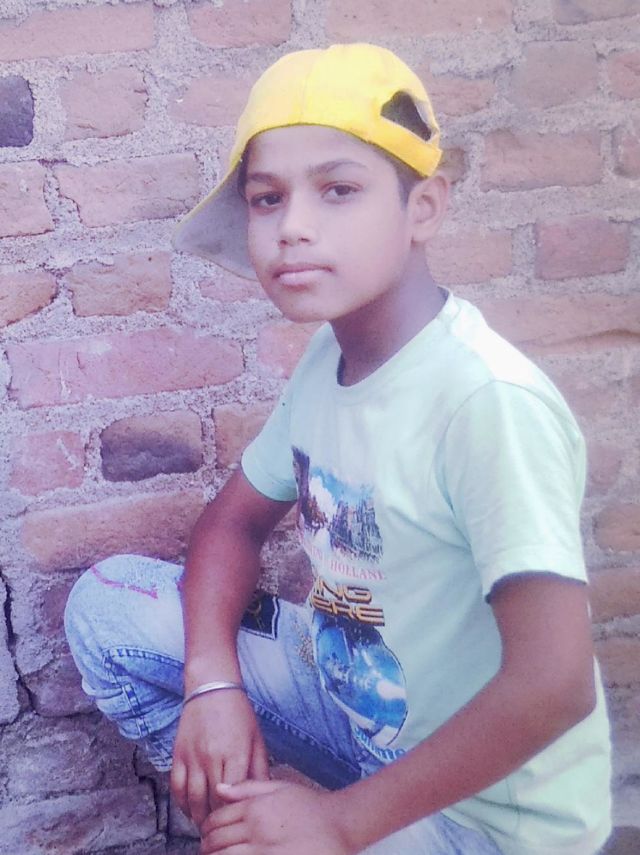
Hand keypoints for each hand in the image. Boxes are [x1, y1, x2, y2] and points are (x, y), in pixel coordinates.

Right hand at [170, 690, 268, 829]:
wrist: (211, 687)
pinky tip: (190, 810)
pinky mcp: (178, 754)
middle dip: (218, 819)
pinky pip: (176, 787)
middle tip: (222, 829)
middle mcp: (212, 756)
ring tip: (206, 824)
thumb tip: (262, 796)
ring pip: (192, 799)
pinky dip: (182, 804)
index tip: (238, 821)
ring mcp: (192, 756)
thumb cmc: (239, 713)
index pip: (234, 795)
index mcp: (236, 753)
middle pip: (213, 801)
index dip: (235, 812)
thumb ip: (259, 769)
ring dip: (198, 817)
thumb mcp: (256, 739)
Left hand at [200, 779, 351, 853]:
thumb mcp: (279, 787)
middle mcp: (256, 830)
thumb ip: (247, 788)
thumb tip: (219, 790)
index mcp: (255, 808)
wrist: (338, 825)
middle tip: (207, 848)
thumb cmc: (310, 806)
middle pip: (216, 842)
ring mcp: (262, 852)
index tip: (207, 832)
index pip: (217, 819)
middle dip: (207, 846)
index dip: (207, 827)